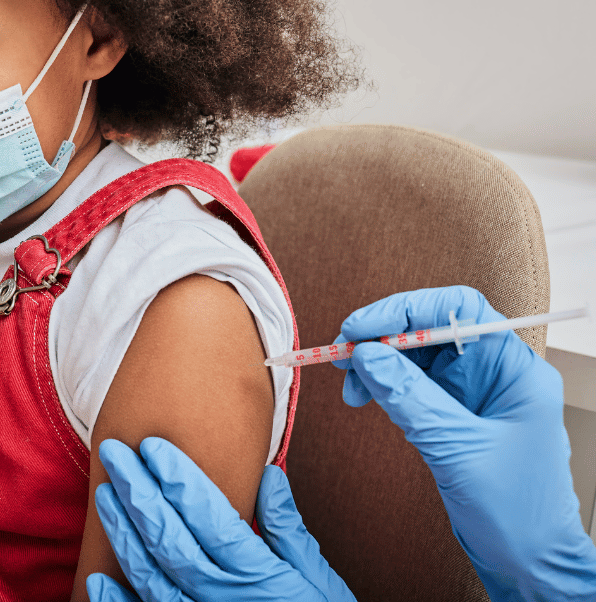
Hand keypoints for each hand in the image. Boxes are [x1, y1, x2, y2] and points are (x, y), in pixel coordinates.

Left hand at [86, 437, 354, 601]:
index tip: (154, 446)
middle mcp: (223, 599)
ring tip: (105, 493)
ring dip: (124, 534)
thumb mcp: (319, 582)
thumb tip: (269, 475)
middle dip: (138, 492)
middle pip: (170, 540)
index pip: (209, 517)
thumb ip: (290, 531)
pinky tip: (97, 579)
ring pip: (150, 577)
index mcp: (258, 576)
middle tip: (115, 452)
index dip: (178, 480)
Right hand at [334, 286, 595, 600]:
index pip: (458, 309)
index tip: (361, 328)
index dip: (406, 310)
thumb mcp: (456, 449)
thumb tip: (365, 356)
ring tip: (350, 387)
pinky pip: (412, 385)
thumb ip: (410, 397)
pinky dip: (384, 387)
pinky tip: (366, 398)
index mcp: (513, 369)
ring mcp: (473, 394)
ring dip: (377, 364)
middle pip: (430, 328)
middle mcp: (494, 373)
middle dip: (383, 337)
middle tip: (343, 354)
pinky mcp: (455, 415)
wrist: (530, 563)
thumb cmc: (517, 511)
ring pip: (415, 356)